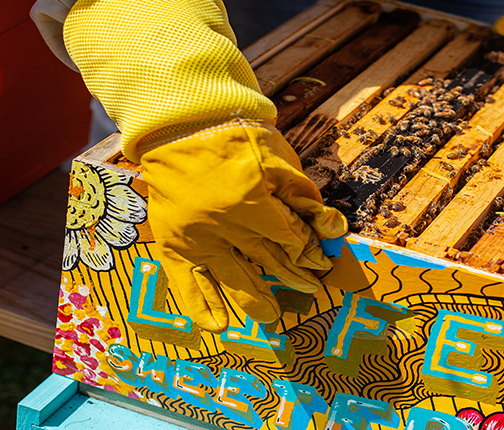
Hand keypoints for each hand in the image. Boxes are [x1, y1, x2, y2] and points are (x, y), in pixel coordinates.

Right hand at [63, 0, 346, 329]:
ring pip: (233, 277)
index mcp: (251, 202)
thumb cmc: (237, 136)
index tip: (321, 261)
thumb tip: (330, 227)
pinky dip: (200, 303)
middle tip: (309, 290)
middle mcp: (223, 226)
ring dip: (255, 300)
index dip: (309, 250)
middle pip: (267, 261)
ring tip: (271, 317)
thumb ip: (302, 195)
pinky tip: (215, 324)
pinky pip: (185, 280)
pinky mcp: (173, 241)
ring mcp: (196, 237)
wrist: (182, 124)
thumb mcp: (280, 159)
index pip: (290, 238)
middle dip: (293, 276)